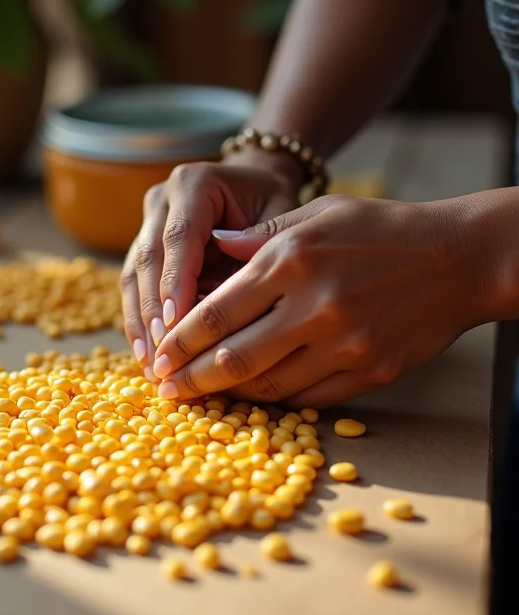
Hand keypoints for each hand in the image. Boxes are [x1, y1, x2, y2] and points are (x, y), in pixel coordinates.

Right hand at [120, 154, 300, 376]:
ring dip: (139, 323)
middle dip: (152, 311)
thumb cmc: (273, 203)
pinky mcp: (142, 245)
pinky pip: (134, 286)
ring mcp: (147, 222)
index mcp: (193, 184)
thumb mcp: (278, 217)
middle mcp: (162, 200)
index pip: (179, 238)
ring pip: (133, 276)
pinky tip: (146, 355)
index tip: (175, 326)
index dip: (174, 284)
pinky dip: (139, 322)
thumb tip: (231, 303)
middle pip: (148, 259)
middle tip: (162, 353)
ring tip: (150, 364)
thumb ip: (255, 252)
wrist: (255, 185)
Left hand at [151, 194, 476, 408]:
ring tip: (202, 395)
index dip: (178, 341)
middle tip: (166, 391)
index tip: (156, 358)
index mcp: (291, 260)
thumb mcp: (315, 216)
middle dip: (191, 379)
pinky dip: (274, 398)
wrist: (458, 258)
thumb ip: (257, 236)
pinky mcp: (372, 371)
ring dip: (228, 394)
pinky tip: (253, 395)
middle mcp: (315, 305)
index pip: (215, 312)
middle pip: (233, 358)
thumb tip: (209, 247)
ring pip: (267, 384)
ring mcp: (346, 343)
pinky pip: (307, 397)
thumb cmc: (379, 230)